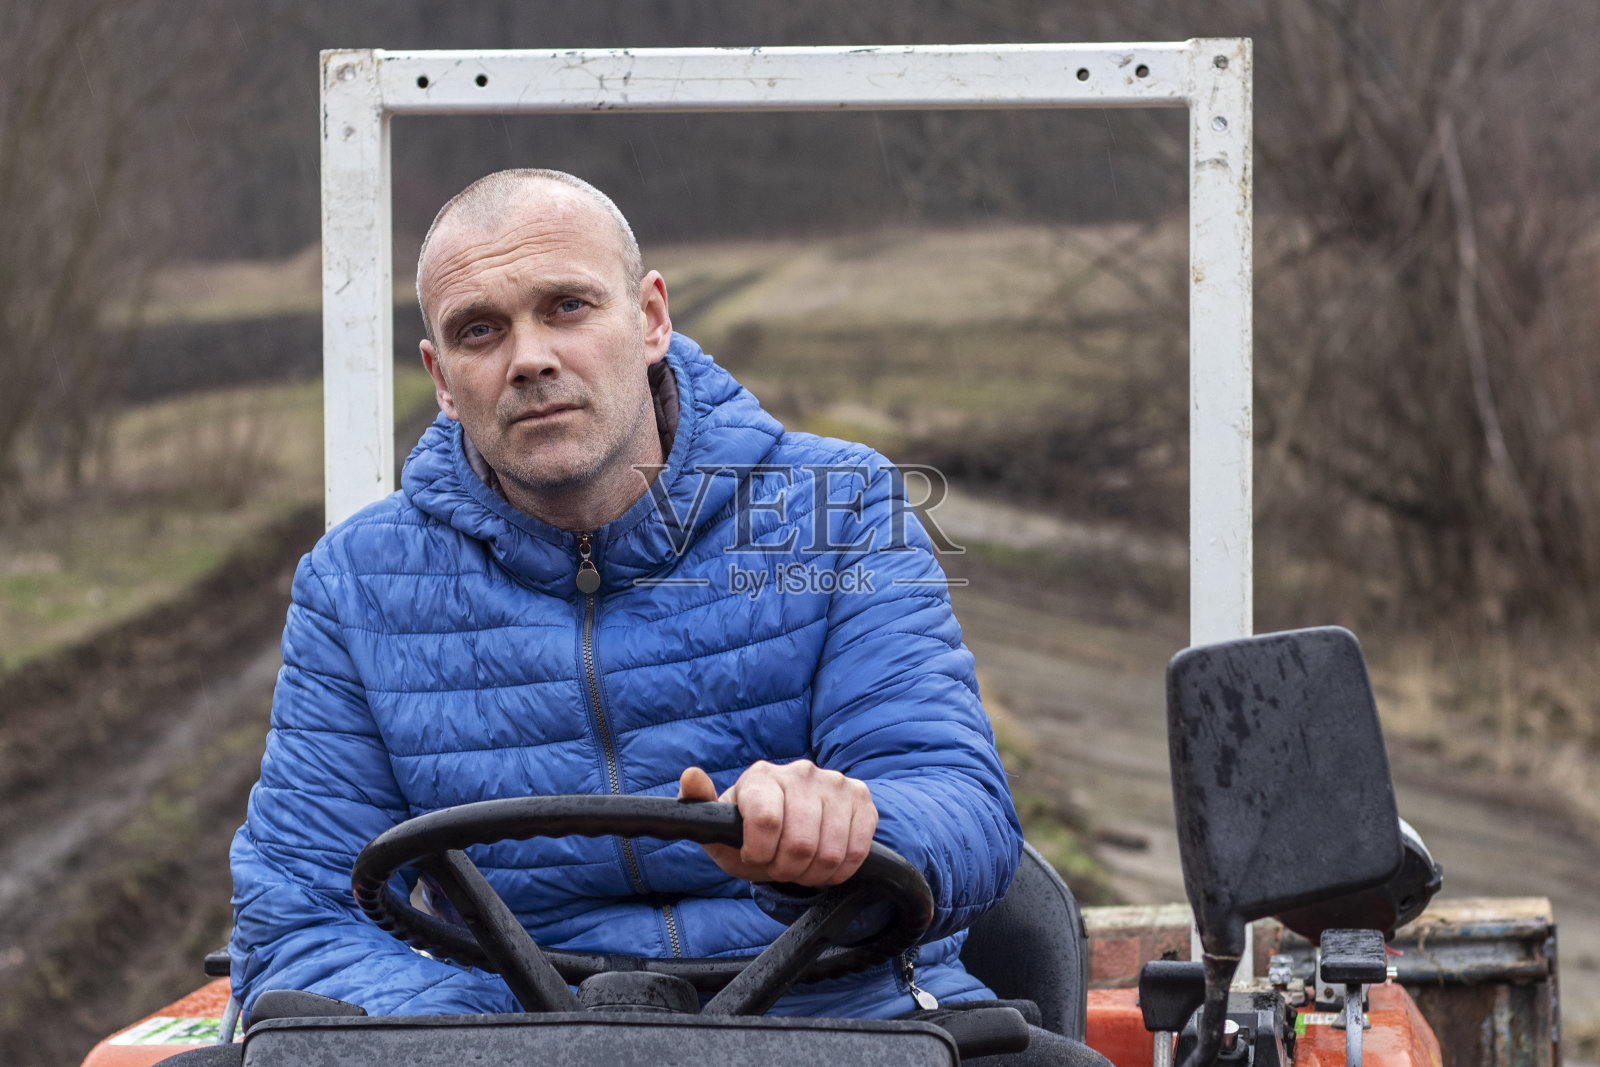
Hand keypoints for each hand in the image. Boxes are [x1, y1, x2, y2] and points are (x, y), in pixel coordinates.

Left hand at [677, 761, 877, 885]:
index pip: (765, 821)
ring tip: (800, 865)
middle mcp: (801, 772)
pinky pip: (857, 850)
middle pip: (800, 843)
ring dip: (812, 873)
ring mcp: (835, 783)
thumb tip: (691, 776)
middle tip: (779, 866)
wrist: (786, 828)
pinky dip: (839, 869)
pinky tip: (824, 863)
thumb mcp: (717, 828)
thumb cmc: (748, 832)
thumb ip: (696, 804)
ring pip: (829, 852)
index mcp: (761, 777)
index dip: (759, 852)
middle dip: (786, 869)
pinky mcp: (861, 799)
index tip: (753, 855)